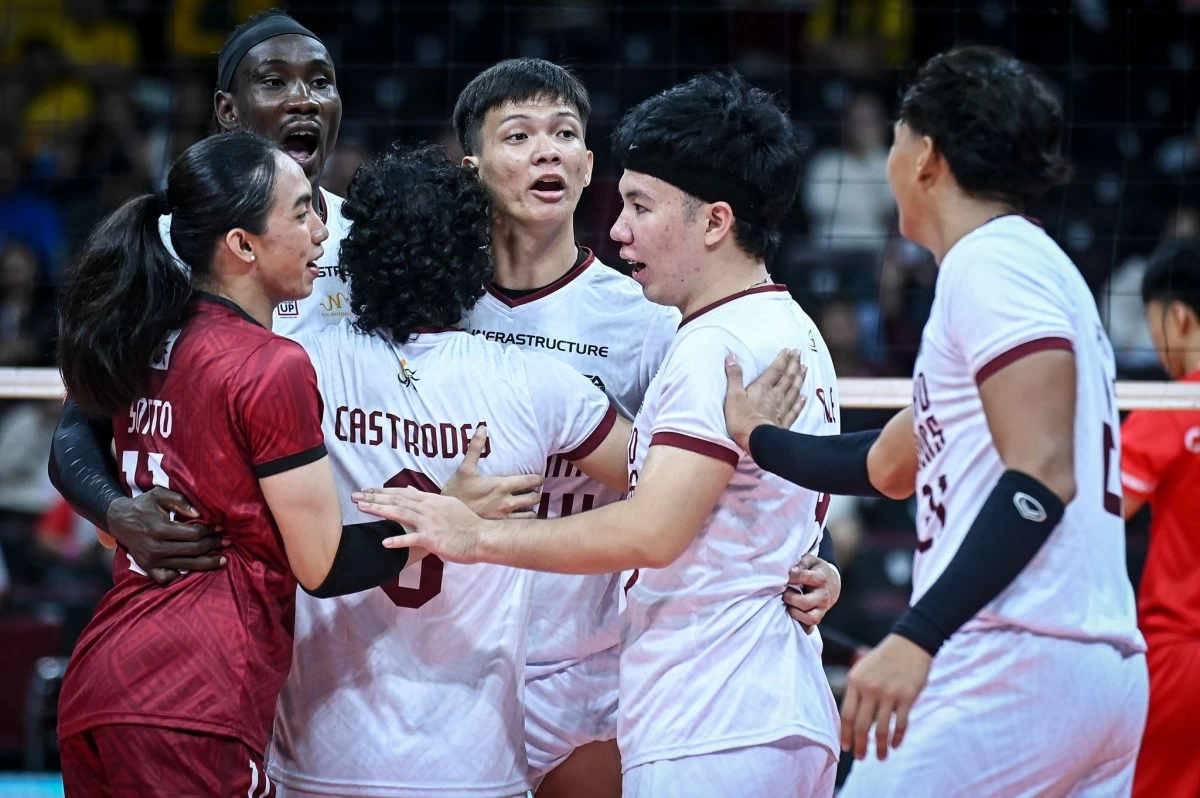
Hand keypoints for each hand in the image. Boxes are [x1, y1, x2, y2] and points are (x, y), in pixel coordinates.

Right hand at [105, 487, 225, 585]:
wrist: (119, 520)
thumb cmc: (144, 505)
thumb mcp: (160, 495)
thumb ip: (180, 501)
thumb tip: (199, 514)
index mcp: (160, 528)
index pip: (194, 534)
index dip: (211, 531)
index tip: (221, 528)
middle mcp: (156, 547)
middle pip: (193, 551)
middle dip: (213, 546)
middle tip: (227, 542)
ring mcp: (152, 561)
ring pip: (186, 566)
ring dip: (207, 563)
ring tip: (223, 560)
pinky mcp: (148, 568)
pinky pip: (167, 578)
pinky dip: (181, 576)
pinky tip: (194, 570)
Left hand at [356, 487, 489, 563]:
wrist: (481, 536)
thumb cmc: (466, 523)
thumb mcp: (447, 504)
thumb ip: (427, 498)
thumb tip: (411, 489)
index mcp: (430, 500)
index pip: (402, 493)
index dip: (382, 491)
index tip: (366, 490)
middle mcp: (427, 508)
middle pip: (397, 500)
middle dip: (374, 497)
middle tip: (355, 496)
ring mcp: (429, 523)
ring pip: (400, 514)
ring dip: (380, 510)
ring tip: (362, 508)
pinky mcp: (432, 539)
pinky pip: (412, 540)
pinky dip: (398, 540)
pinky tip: (384, 542)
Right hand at [437, 425, 542, 518]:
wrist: (447, 519)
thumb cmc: (456, 492)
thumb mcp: (464, 469)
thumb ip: (475, 448)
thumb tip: (482, 428)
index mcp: (501, 486)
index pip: (530, 481)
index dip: (538, 479)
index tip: (539, 478)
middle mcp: (507, 502)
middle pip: (534, 498)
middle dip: (536, 493)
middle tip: (534, 491)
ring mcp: (505, 517)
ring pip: (530, 513)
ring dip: (532, 508)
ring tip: (529, 505)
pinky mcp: (500, 528)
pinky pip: (520, 525)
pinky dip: (524, 521)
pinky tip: (521, 518)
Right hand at [723, 349, 806, 451]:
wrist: (756, 441)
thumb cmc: (742, 419)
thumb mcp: (733, 395)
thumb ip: (734, 376)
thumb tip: (731, 357)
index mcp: (763, 388)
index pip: (775, 370)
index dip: (782, 359)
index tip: (790, 350)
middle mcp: (775, 396)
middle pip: (787, 378)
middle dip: (793, 364)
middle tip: (799, 354)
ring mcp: (782, 409)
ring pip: (794, 390)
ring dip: (800, 379)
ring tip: (805, 368)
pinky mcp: (784, 422)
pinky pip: (795, 410)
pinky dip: (800, 402)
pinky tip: (804, 397)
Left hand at [784, 553, 840, 632]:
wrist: (833, 581)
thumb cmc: (817, 569)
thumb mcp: (811, 561)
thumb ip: (801, 563)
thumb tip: (791, 571)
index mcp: (821, 578)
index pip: (805, 577)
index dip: (792, 577)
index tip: (785, 577)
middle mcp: (824, 595)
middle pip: (805, 602)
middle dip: (790, 598)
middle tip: (785, 593)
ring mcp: (823, 607)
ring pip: (809, 618)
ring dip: (795, 613)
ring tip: (789, 604)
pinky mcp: (820, 616)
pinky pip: (810, 626)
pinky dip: (800, 624)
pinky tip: (793, 615)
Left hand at [840, 634, 931, 760]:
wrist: (910, 643)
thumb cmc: (884, 659)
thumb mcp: (863, 670)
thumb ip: (857, 692)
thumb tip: (853, 722)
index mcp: (855, 681)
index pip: (846, 714)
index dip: (845, 734)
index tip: (846, 748)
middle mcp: (870, 688)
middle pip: (861, 725)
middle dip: (860, 745)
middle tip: (860, 757)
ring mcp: (889, 693)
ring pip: (881, 729)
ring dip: (880, 747)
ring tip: (880, 757)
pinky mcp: (907, 697)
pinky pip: (900, 724)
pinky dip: (897, 738)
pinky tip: (894, 745)